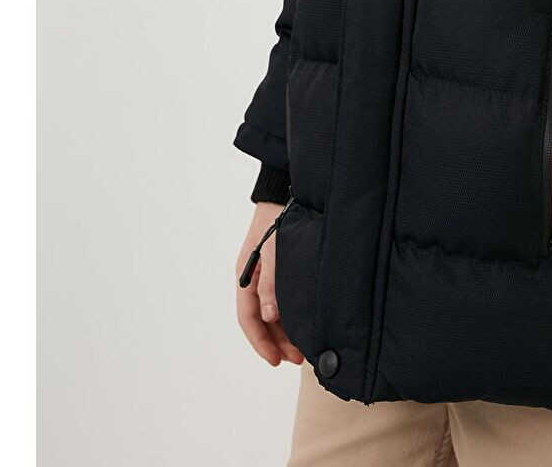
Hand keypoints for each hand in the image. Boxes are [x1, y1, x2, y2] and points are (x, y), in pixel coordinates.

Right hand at [235, 203, 304, 365]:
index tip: (275, 361)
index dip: (260, 342)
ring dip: (286, 331)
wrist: (285, 191)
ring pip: (274, 312)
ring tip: (303, 348)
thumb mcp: (273, 250)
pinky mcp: (283, 269)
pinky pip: (283, 299)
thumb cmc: (276, 218)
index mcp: (246, 276)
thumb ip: (271, 283)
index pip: (248, 318)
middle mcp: (255, 279)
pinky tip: (305, 322)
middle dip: (277, 342)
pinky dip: (292, 314)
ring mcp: (268, 274)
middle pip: (262, 320)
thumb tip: (270, 317)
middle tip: (297, 359)